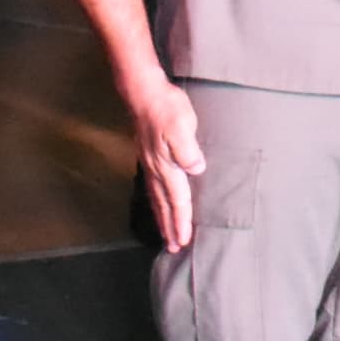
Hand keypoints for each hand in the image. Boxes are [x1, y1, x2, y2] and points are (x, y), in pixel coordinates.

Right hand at [124, 67, 208, 251]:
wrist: (143, 92)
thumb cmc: (166, 107)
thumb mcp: (182, 125)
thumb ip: (188, 149)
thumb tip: (196, 169)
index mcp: (167, 165)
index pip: (177, 199)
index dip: (181, 221)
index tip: (184, 240)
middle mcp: (157, 169)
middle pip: (164, 205)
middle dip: (169, 227)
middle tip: (173, 248)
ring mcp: (150, 164)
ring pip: (156, 198)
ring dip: (161, 218)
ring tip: (164, 234)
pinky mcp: (149, 156)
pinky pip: (152, 188)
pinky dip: (155, 202)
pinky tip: (157, 203)